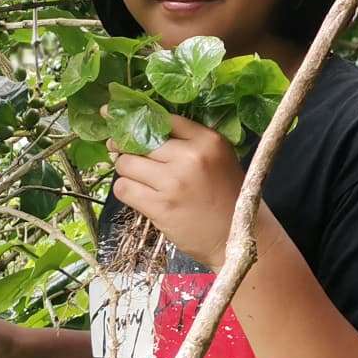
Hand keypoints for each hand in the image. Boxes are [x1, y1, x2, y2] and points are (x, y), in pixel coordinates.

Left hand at [110, 113, 267, 268]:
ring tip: (139, 180)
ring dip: (127, 172)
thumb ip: (189, 143)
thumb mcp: (219, 159)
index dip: (138, 120)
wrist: (236, 237)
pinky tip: (139, 195)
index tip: (121, 122)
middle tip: (128, 156)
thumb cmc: (227, 197)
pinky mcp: (160, 206)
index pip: (162, 120)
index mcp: (209, 141)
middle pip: (139, 141)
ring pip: (126, 164)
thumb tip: (141, 131)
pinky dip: (126, 190)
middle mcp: (191, 156)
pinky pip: (123, 189)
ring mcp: (174, 182)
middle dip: (128, 149)